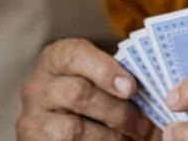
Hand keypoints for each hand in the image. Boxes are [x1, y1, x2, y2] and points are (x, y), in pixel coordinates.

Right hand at [18, 38, 155, 139]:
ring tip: (129, 138)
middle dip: (117, 111)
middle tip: (142, 124)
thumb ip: (119, 80)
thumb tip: (154, 88)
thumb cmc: (95, 101)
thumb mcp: (100, 82)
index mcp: (55, 60)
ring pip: (73, 130)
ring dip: (110, 138)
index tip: (132, 88)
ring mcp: (33, 119)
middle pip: (78, 94)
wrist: (68, 133)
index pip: (73, 55)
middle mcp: (37, 87)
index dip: (105, 70)